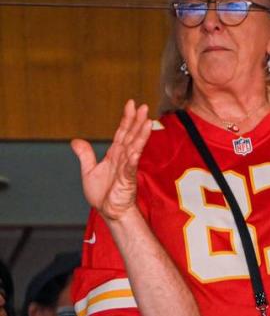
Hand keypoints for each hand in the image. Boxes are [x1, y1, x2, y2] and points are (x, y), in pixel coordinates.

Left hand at [71, 100, 151, 220]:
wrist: (109, 211)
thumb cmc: (103, 194)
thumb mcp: (89, 171)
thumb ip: (85, 155)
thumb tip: (75, 141)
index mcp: (115, 155)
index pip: (122, 133)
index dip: (126, 119)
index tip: (131, 104)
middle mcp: (123, 158)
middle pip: (131, 136)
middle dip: (137, 121)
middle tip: (144, 106)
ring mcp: (127, 168)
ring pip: (134, 148)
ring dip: (141, 135)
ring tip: (147, 122)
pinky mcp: (127, 180)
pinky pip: (130, 166)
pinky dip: (134, 157)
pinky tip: (136, 148)